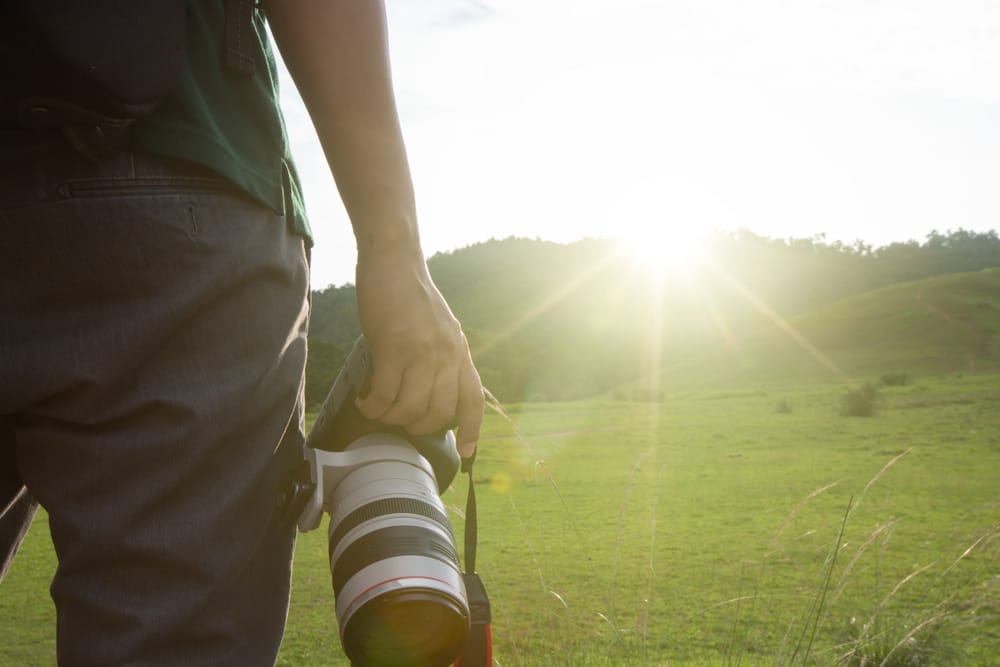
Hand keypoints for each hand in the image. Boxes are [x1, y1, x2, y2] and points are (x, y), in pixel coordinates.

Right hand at [353, 248, 482, 457]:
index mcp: (460, 351)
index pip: (473, 398)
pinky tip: (364, 400)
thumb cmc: (409, 294)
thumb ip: (438, 357)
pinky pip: (385, 393)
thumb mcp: (438, 328)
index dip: (471, 430)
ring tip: (375, 410)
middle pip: (439, 412)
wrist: (394, 261)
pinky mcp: (395, 347)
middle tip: (396, 421)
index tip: (466, 454)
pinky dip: (373, 405)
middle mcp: (448, 354)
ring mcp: (423, 352)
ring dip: (389, 418)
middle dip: (415, 426)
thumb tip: (424, 391)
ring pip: (410, 408)